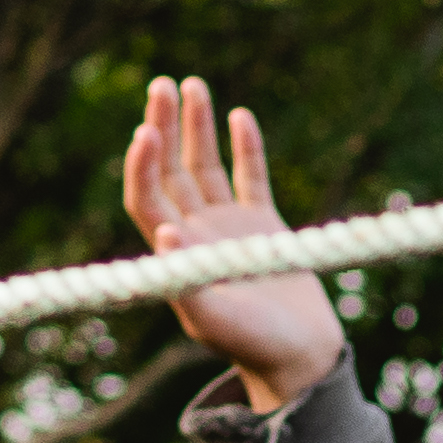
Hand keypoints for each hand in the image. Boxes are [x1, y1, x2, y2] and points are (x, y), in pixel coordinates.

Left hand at [119, 74, 340, 411]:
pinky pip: (249, 178)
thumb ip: (189, 281)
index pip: (147, 198)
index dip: (142, 166)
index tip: (146, 132)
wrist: (300, 358)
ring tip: (190, 84)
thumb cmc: (254, 345)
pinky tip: (239, 116)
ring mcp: (228, 227)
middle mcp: (195, 234)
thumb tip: (164, 233)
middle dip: (164, 128)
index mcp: (176, 255)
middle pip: (169, 172)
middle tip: (160, 84)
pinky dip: (245, 148)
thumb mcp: (216, 320)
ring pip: (205, 167)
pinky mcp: (263, 225)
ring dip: (196, 128)